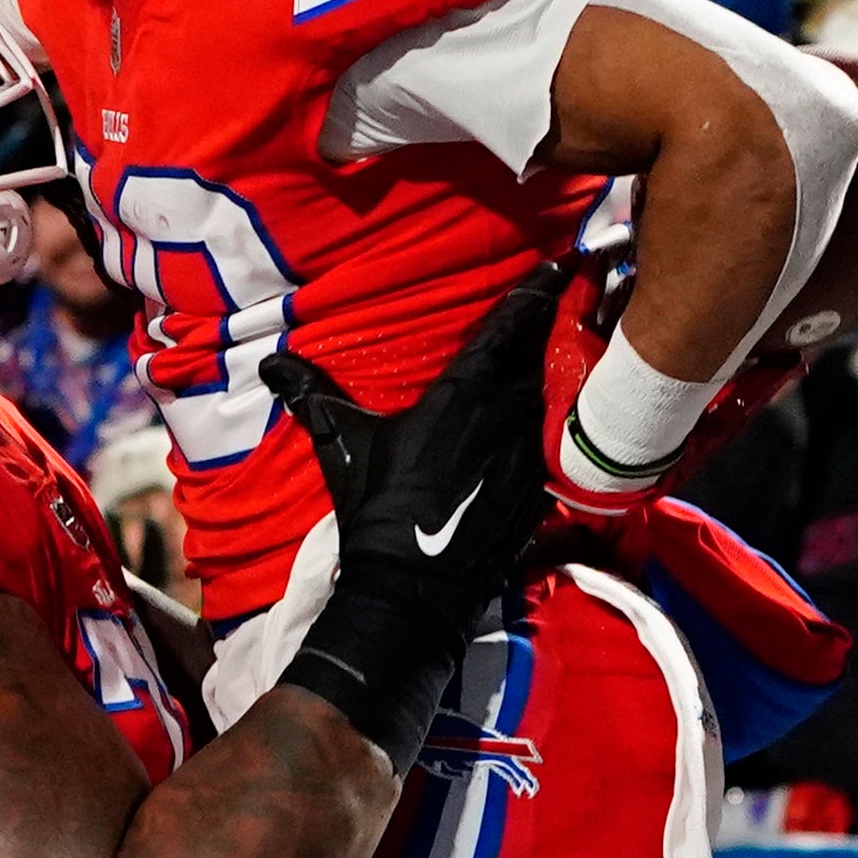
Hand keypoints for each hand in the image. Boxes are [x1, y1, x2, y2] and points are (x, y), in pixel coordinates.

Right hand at [270, 262, 564, 755]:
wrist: (413, 591)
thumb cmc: (376, 513)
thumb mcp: (341, 446)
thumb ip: (313, 396)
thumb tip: (272, 362)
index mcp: (461, 395)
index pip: (507, 329)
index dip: (534, 294)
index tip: (556, 266)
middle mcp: (506, 417)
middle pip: (545, 354)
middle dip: (562, 323)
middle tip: (583, 292)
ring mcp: (530, 455)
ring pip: (559, 396)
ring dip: (569, 370)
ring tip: (585, 343)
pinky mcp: (541, 492)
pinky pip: (562, 444)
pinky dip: (568, 423)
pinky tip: (575, 415)